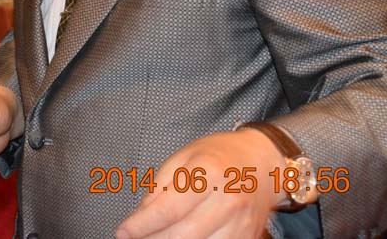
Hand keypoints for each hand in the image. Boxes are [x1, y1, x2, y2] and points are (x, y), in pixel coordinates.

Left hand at [115, 129, 284, 238]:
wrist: (264, 162)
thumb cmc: (218, 155)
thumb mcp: (184, 156)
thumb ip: (161, 186)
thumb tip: (141, 217)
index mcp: (208, 174)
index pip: (168, 210)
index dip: (141, 226)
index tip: (122, 232)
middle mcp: (228, 201)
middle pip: (181, 235)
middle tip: (135, 237)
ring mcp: (241, 223)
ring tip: (155, 237)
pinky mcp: (248, 237)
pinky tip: (180, 238)